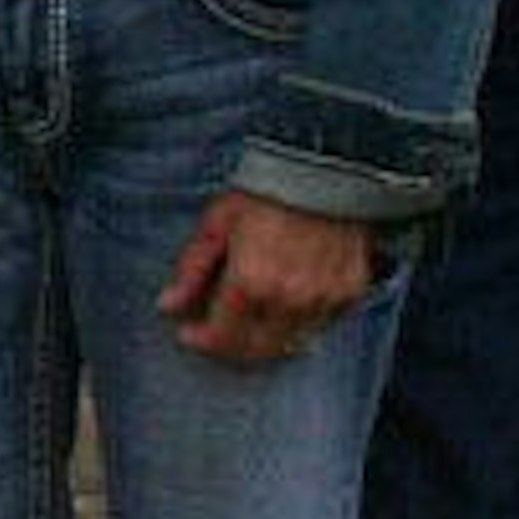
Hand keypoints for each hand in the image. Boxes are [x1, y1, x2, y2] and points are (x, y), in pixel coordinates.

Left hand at [160, 187, 378, 365]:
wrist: (324, 169)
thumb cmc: (265, 190)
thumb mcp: (217, 222)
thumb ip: (192, 270)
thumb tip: (168, 305)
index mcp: (251, 283)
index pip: (223, 337)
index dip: (201, 341)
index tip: (189, 334)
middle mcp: (289, 301)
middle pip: (256, 349)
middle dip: (231, 348)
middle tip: (216, 332)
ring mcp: (323, 301)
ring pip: (290, 344)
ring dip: (265, 340)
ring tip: (249, 320)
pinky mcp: (349, 295)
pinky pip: (320, 326)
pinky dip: (299, 325)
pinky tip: (284, 306)